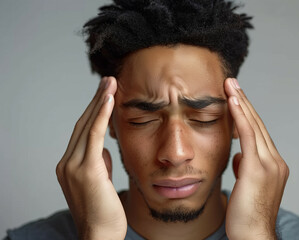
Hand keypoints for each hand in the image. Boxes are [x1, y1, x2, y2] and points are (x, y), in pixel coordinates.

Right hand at [56, 77, 126, 239]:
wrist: (100, 235)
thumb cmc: (104, 211)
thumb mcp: (100, 180)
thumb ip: (99, 163)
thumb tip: (104, 149)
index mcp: (69, 165)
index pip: (83, 132)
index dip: (94, 111)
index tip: (105, 94)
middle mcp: (67, 163)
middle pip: (83, 124)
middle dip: (96, 100)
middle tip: (108, 81)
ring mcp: (73, 166)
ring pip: (87, 126)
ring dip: (99, 102)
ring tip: (110, 84)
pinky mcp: (85, 170)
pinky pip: (94, 137)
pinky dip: (100, 117)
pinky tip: (108, 101)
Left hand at [224, 78, 288, 239]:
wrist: (253, 235)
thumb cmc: (247, 214)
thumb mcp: (247, 185)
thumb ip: (246, 167)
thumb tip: (239, 156)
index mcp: (273, 165)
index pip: (258, 133)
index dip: (247, 113)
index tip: (236, 98)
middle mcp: (275, 161)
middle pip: (258, 125)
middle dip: (245, 102)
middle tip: (233, 83)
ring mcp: (269, 164)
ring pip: (254, 126)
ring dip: (241, 103)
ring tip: (231, 85)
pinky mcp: (258, 169)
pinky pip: (249, 137)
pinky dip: (241, 117)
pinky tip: (233, 102)